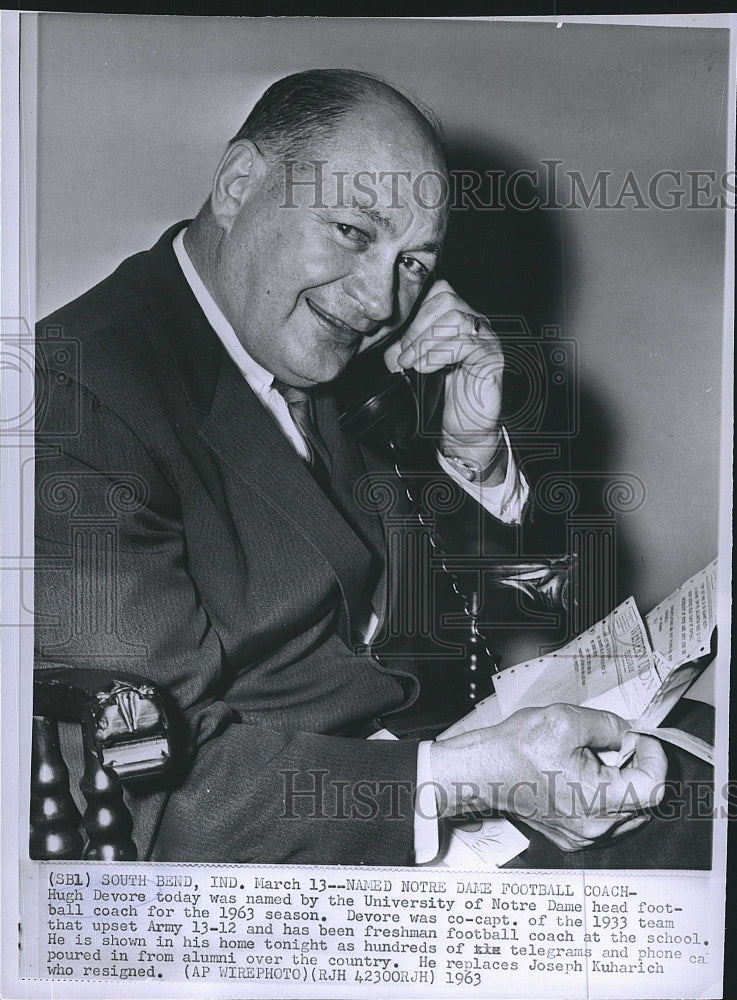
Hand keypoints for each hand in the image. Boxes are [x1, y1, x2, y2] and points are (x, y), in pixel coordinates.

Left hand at [386, 279, 505, 482]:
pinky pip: (465, 342)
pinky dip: (438, 353)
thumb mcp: (416, 367)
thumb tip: (385, 343)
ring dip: (424, 341)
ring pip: (454, 317)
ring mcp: (487, 338)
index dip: (412, 311)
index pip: (436, 289)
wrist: (464, 432)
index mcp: (458, 318)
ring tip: (412, 363)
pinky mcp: (493, 357)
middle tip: (404, 355)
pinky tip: (426, 369)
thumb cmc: (444, 399)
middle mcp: (475, 322)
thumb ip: (404, 348)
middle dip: (416, 326)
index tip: (397, 340)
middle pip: (444, 297)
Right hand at [429, 704, 666, 851]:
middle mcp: (595, 827)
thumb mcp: (565, 719)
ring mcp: (584, 837)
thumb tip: (629, 733)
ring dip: (622, 783)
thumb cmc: (516, 749)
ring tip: (594, 760)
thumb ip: (608, 725)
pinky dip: (606, 797)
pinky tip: (582, 776)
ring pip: (628, 811)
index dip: (654, 757)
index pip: (654, 788)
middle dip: (637, 767)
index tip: (640, 739)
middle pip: (643, 800)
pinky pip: (607, 820)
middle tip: (615, 743)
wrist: (483, 771)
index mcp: (597, 798)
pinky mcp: (573, 837)